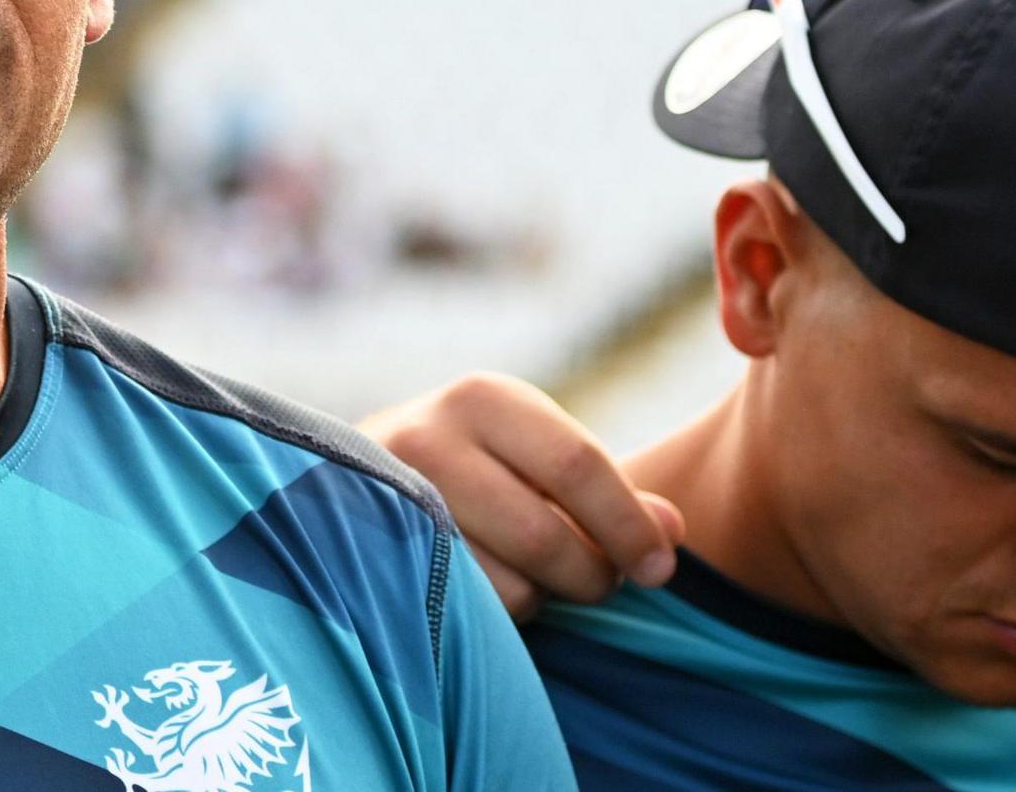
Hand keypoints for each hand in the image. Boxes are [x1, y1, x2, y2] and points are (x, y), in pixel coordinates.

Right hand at [361, 374, 684, 620]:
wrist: (344, 483)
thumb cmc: (473, 472)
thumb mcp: (536, 459)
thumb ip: (608, 493)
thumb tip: (671, 532)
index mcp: (483, 399)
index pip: (576, 465)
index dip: (628, 526)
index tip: (659, 568)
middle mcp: (427, 437)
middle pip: (544, 535)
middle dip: (590, 575)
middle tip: (600, 581)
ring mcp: (390, 501)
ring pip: (505, 583)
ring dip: (539, 598)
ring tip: (528, 575)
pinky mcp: (371, 559)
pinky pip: (466, 613)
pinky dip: (493, 615)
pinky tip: (482, 589)